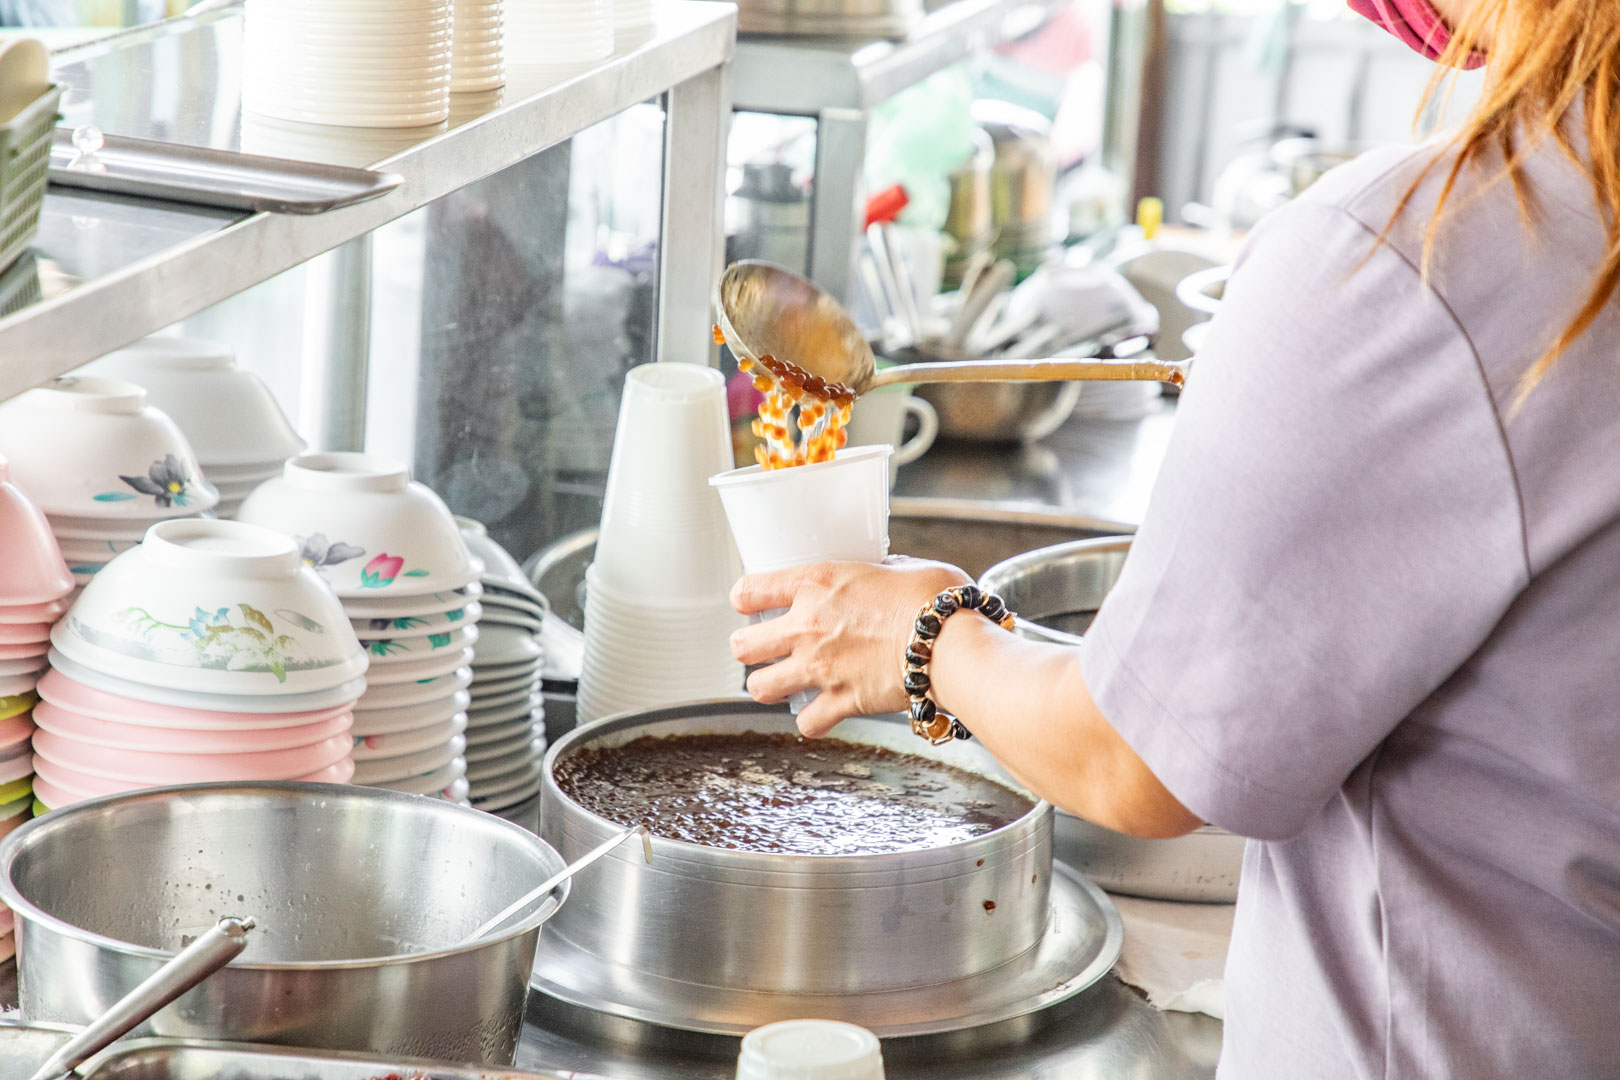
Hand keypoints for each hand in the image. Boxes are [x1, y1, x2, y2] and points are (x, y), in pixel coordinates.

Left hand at [729, 557, 971, 736]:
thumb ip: (877, 571)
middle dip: (750, 649)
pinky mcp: (841, 701)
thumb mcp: (900, 566)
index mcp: (817, 584)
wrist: (952, 644)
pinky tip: (821, 713)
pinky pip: (806, 722)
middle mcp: (807, 627)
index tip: (751, 605)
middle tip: (766, 649)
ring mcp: (819, 668)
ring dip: (770, 686)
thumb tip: (880, 573)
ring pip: (760, 687)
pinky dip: (812, 721)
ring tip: (783, 684)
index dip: (745, 598)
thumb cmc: (935, 600)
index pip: (749, 589)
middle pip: (742, 645)